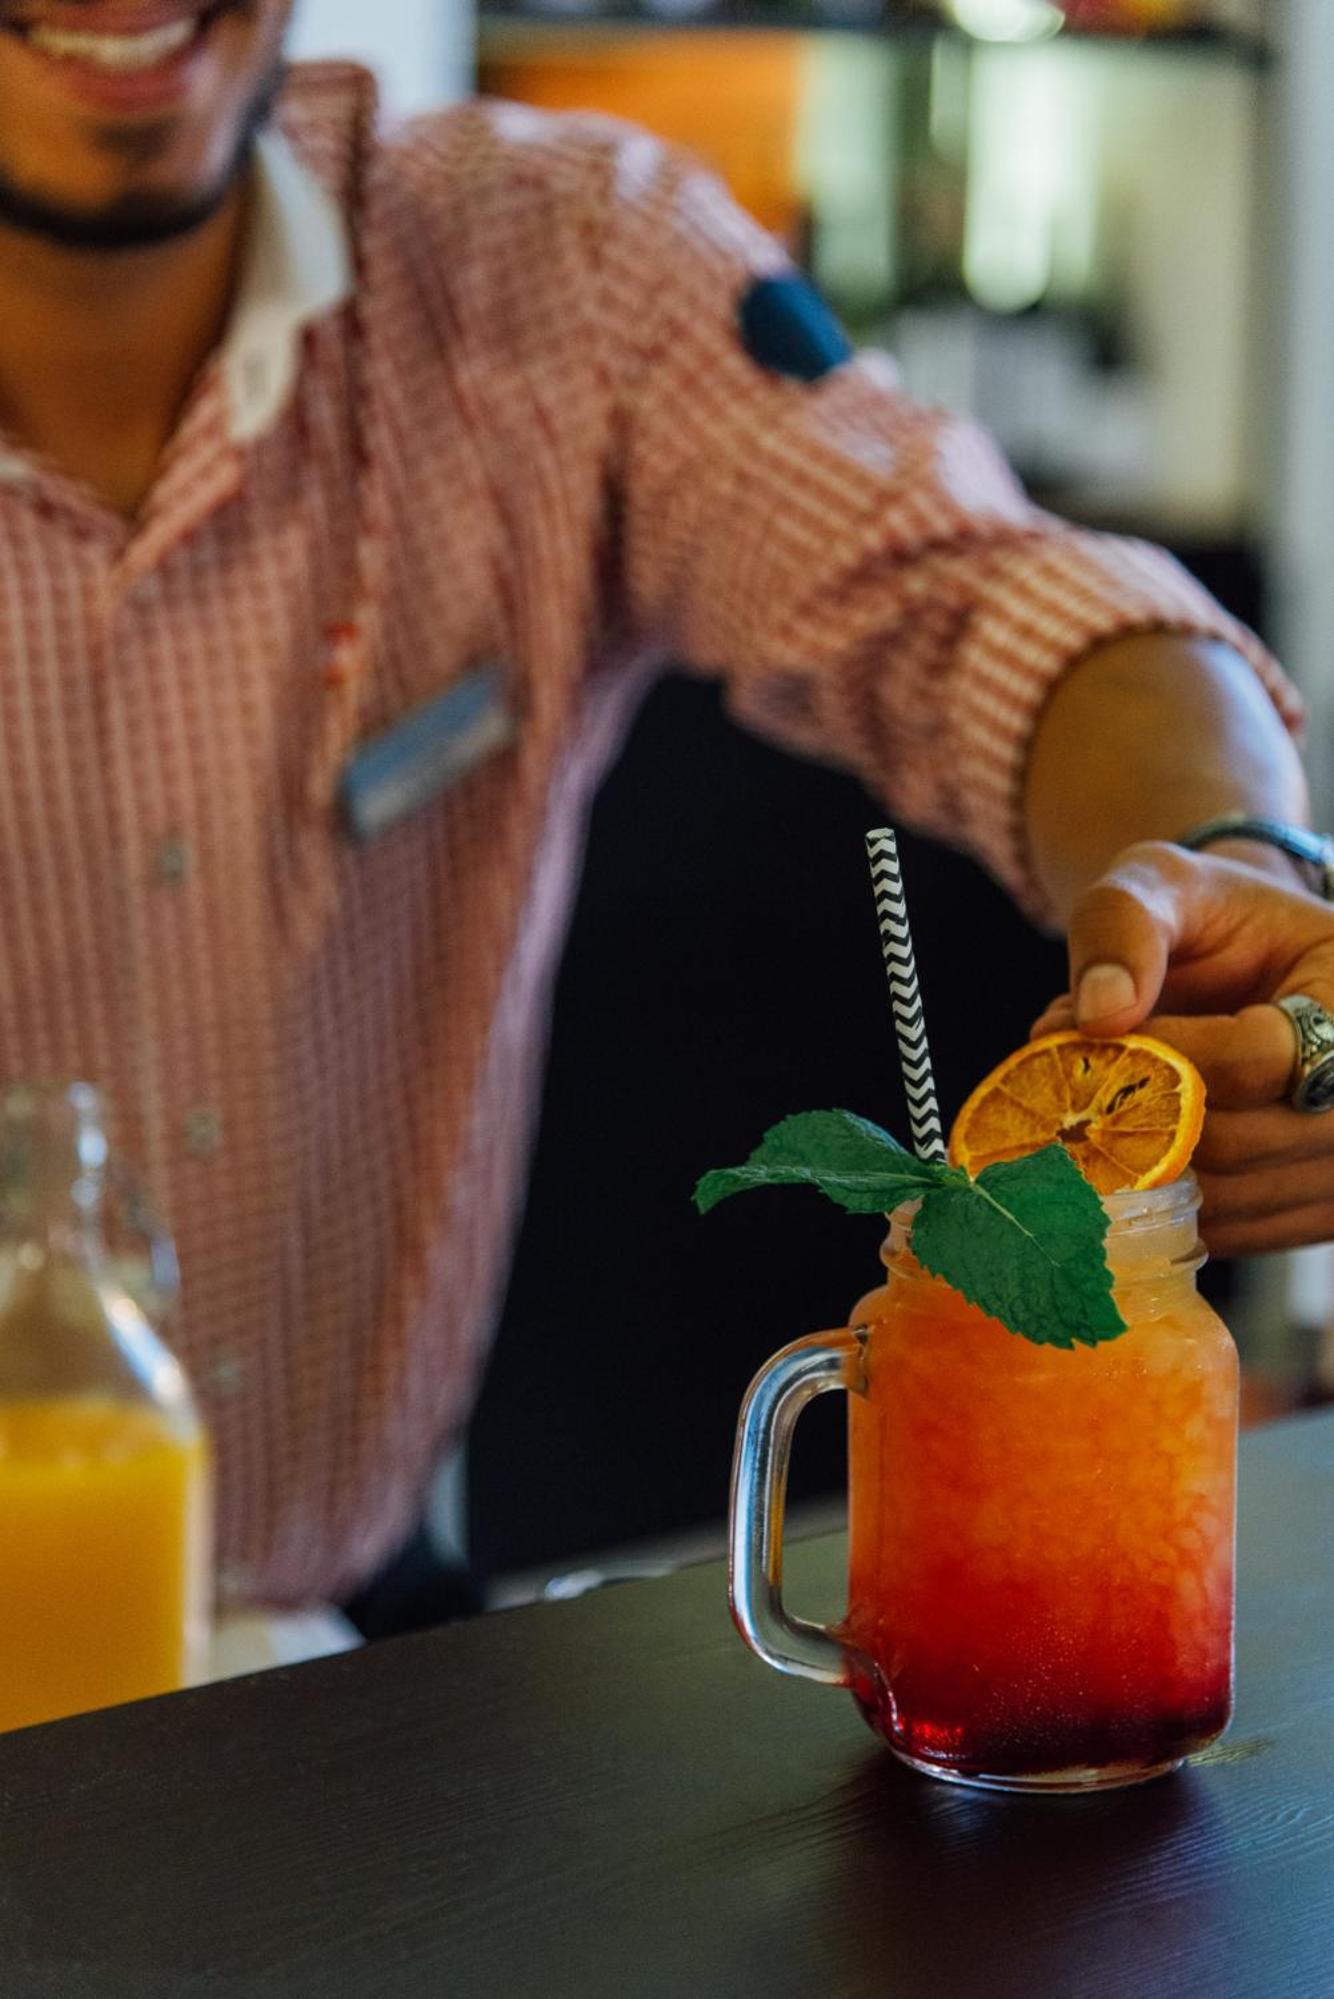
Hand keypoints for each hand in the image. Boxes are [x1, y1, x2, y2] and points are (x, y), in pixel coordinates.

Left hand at [1031, 840, 1333, 1255]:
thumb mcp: (1162, 885)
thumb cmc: (1208, 920)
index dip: (1158, 1054)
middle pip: (1234, 1142)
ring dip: (1132, 1160)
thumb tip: (1096, 1013)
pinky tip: (1124, 1148)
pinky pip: (1225, 1231)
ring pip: (1222, 1199)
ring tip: (1089, 1100)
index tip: (1084, 1029)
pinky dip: (1158, 1202)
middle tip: (1059, 1072)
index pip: (1257, 1059)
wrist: (1250, 968)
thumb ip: (1122, 927)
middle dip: (1128, 1111)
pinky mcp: (1316, 1211)